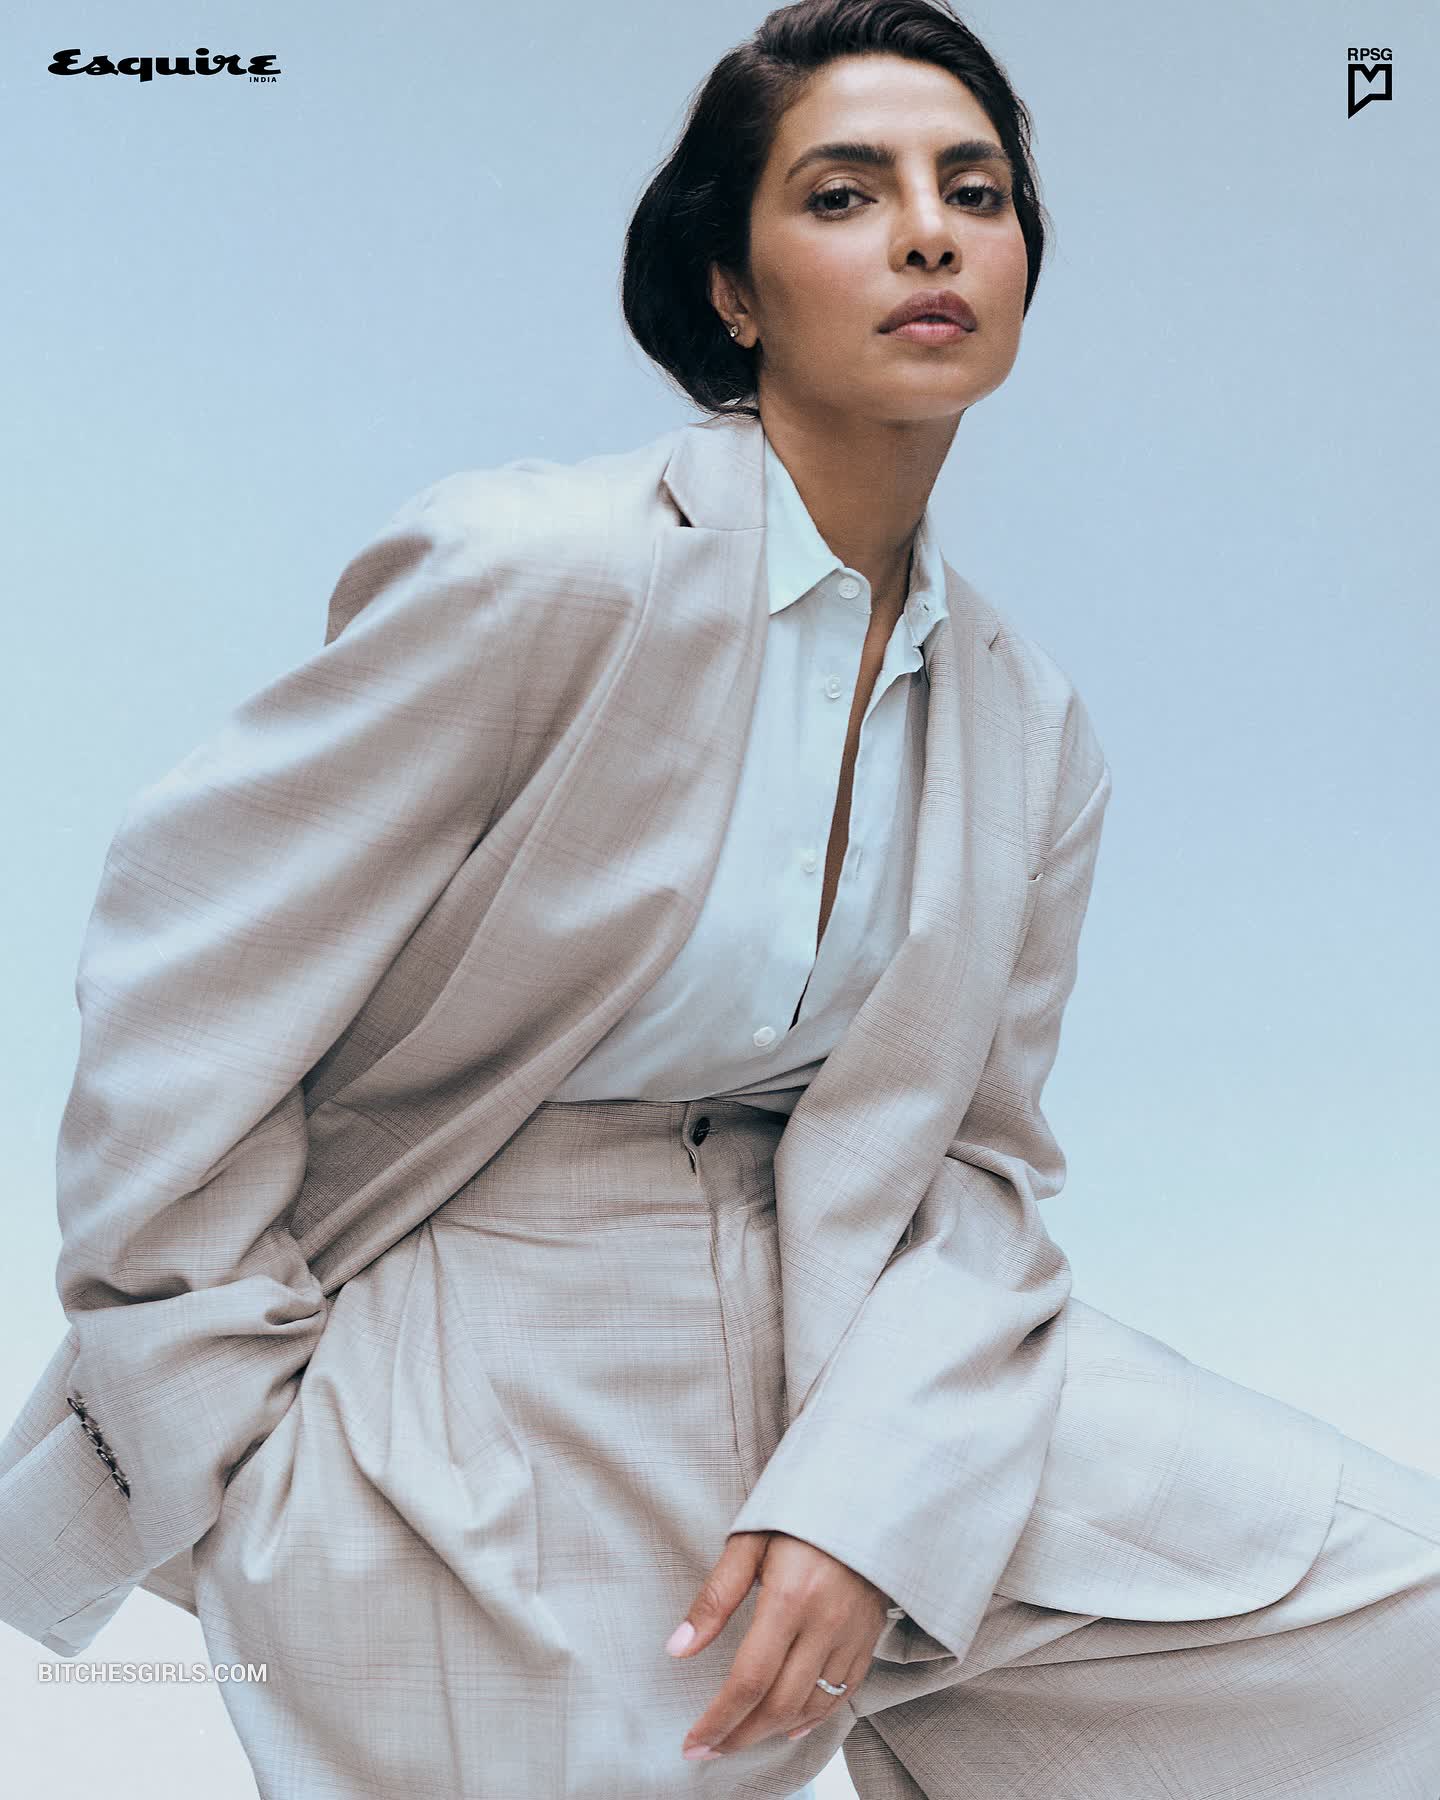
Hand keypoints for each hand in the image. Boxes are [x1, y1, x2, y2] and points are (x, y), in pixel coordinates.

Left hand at [666, 1529, 890, 1759]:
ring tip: (739, 1737)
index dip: (719, 1719)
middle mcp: (825, 1622)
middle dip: (740, 1736)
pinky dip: (814, 1718)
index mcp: (790, 1596)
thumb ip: (715, 1598)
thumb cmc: (799, 1513)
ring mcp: (852, 1634)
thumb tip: (678, 1648)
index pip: (750, 1678)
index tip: (693, 1742)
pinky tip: (789, 1726)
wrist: (866, 1494)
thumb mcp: (749, 1541)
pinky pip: (843, 1694)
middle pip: (780, 1704)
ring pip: (812, 1706)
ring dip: (772, 1732)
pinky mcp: (869, 1637)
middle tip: (709, 1749)